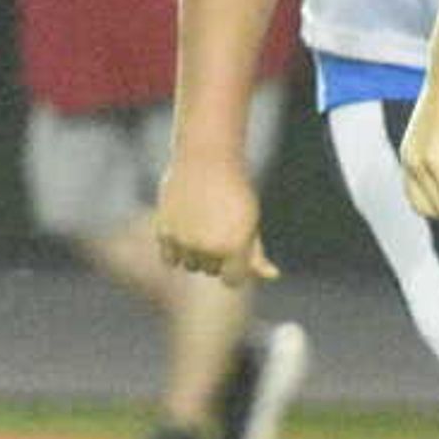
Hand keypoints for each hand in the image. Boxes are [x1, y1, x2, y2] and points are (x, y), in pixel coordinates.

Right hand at [154, 148, 275, 281]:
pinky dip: (176, 251)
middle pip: (211, 271)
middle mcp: (208, 247)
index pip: (232, 280)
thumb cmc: (234, 190)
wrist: (206, 158)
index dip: (235, 267)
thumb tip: (273, 275)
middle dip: (216, 255)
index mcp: (235, 247)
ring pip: (190, 265)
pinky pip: (170, 259)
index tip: (234, 249)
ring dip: (195, 253)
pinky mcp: (164, 232)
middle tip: (218, 225)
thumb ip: (256, 253)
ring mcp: (185, 241)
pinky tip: (185, 231)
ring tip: (202, 224)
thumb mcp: (250, 221)